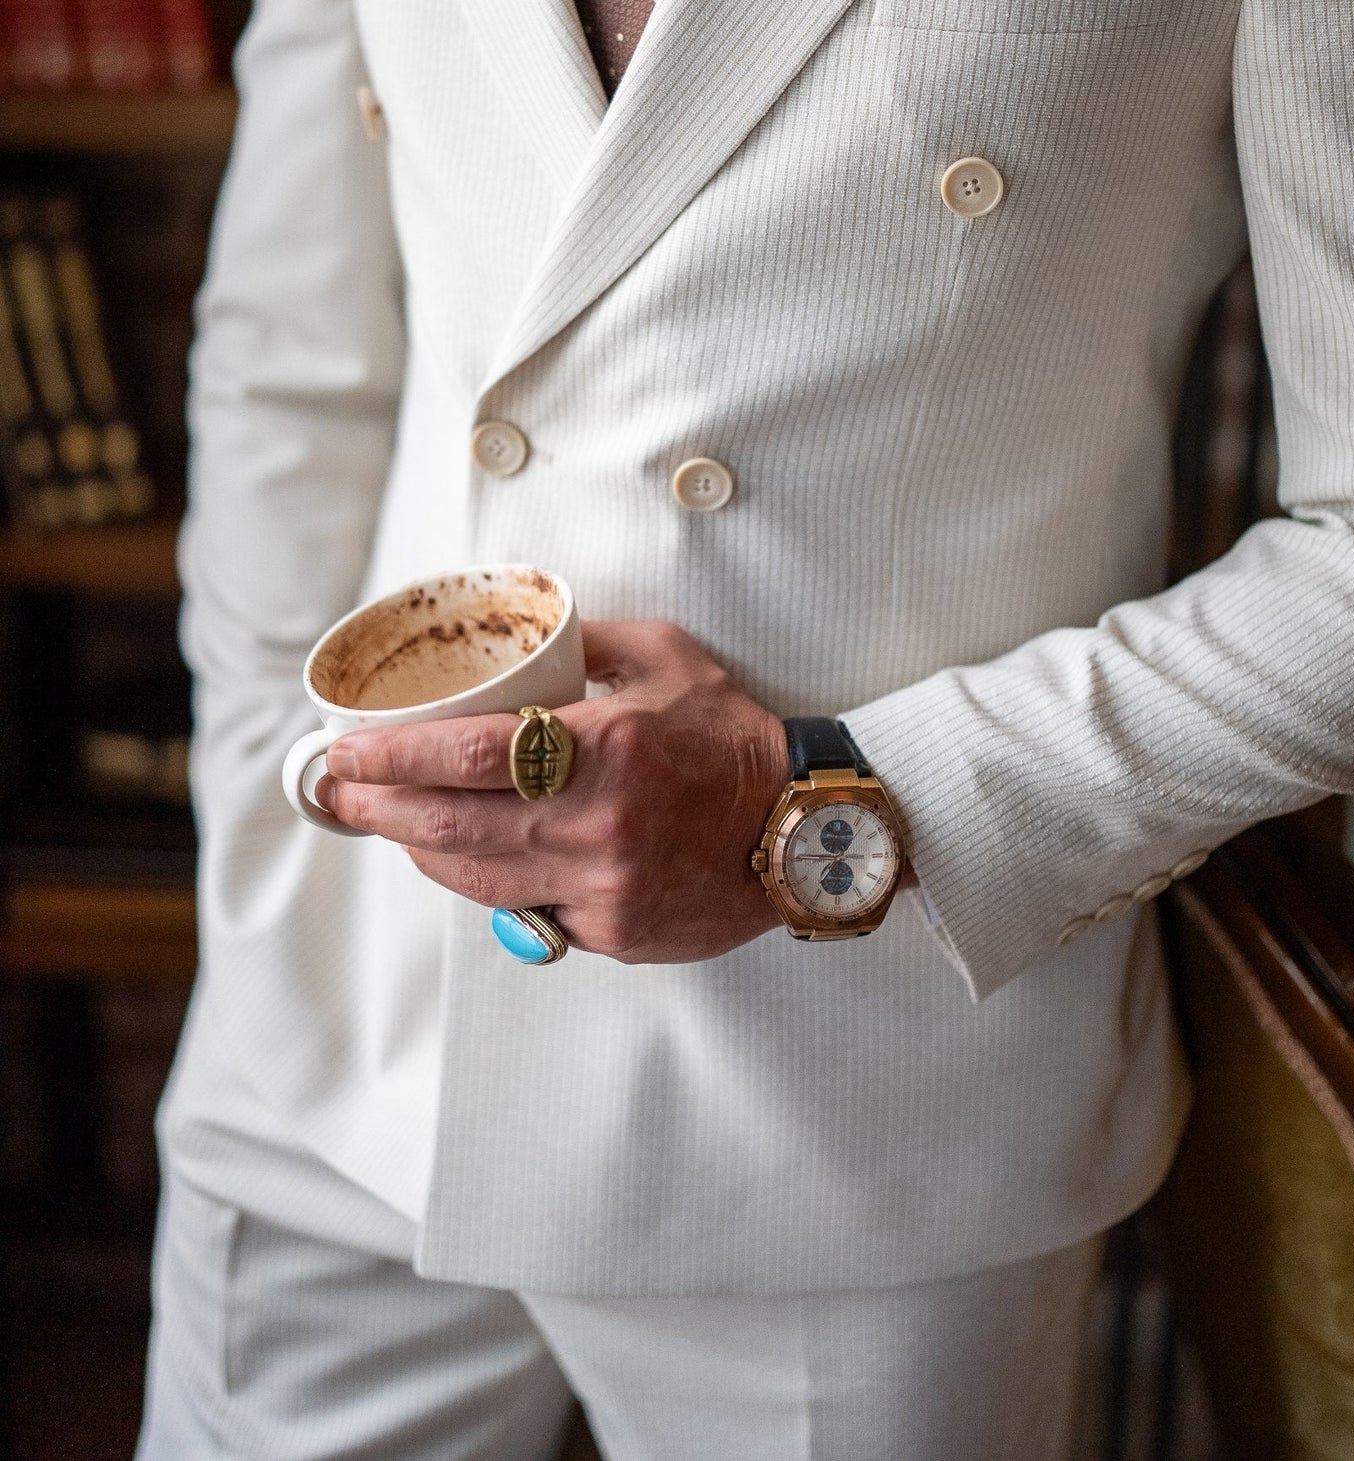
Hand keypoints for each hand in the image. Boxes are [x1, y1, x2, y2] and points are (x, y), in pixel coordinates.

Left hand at [319, 620, 790, 962]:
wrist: (803, 826)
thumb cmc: (733, 738)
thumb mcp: (664, 657)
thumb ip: (586, 642)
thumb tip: (523, 631)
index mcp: (605, 748)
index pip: (468, 756)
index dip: (393, 757)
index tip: (347, 749)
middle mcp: (596, 824)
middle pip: (451, 827)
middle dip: (380, 807)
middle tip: (339, 788)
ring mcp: (602, 888)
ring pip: (476, 879)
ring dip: (417, 850)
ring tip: (384, 819)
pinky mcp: (613, 932)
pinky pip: (528, 912)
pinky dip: (489, 885)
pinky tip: (464, 859)